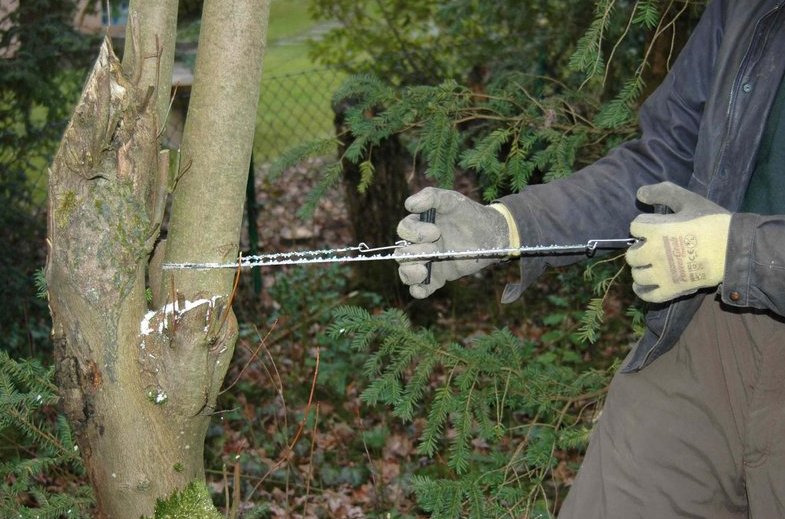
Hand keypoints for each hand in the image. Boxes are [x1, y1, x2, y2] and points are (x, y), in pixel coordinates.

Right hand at [395, 187, 514, 297]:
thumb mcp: (452, 200)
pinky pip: (421, 289)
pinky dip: (418, 291)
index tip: (436, 232)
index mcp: (418, 225)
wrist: (490, 234)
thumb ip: (431, 197)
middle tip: (434, 250)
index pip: (404, 230)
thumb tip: (408, 204)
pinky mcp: (438, 277)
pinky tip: (422, 288)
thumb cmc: (469, 214)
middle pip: (401, 254)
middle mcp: (419, 245)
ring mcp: (427, 262)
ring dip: (410, 274)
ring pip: (406, 273)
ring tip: (424, 271)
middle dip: (414, 253)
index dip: (414, 233)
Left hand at [626, 182, 730, 302]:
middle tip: (653, 248)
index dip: (643, 225)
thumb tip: (639, 194)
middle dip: (640, 250)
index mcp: (656, 230)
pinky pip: (648, 295)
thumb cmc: (712, 222)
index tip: (655, 227)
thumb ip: (663, 193)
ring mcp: (662, 274)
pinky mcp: (672, 289)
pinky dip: (642, 291)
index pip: (634, 227)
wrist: (734, 248)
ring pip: (637, 275)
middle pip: (631, 254)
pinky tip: (644, 285)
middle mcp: (654, 253)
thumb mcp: (689, 201)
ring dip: (641, 270)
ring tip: (652, 265)